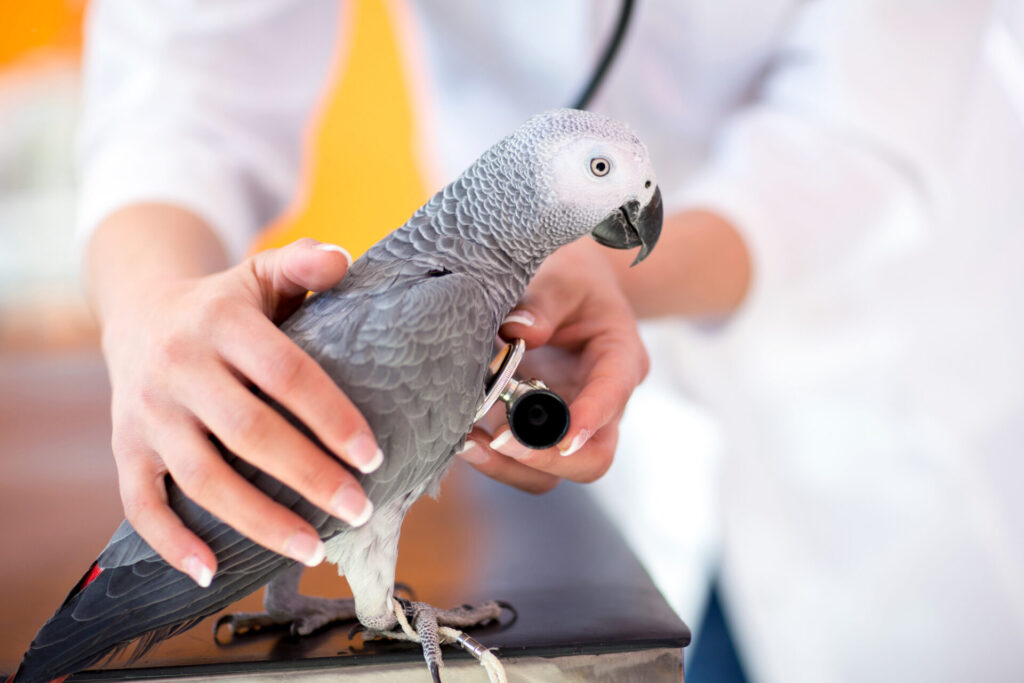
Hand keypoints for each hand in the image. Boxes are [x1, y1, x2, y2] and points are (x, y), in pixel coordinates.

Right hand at [100, 238, 378, 585]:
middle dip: (309, 477)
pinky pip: (141, 504)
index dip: (332, 417)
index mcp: (222, 323)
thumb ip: (302, 264)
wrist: (139, 314)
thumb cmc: (223, 305)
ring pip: (203, 478)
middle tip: (359, 508)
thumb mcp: (260, 274)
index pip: (286, 374)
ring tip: (313, 547)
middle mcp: (179, 368)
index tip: (373, 457)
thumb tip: (344, 260)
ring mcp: (148, 413)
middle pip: (250, 433)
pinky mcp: (126, 448)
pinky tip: (212, 572)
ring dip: (259, 521)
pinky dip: (172, 542)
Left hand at [459, 239, 649, 492]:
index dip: (591, 418)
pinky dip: (492, 457)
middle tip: (500, 440)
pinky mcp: (533, 428)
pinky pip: (519, 459)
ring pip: (553, 471)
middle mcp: (600, 402)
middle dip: (547, 457)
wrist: (568, 286)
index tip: (563, 434)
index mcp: (620, 360)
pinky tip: (462, 438)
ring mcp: (567, 422)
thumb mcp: (564, 277)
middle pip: (592, 457)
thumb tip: (517, 332)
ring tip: (469, 444)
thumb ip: (544, 300)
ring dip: (511, 466)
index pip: (614, 395)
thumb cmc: (571, 279)